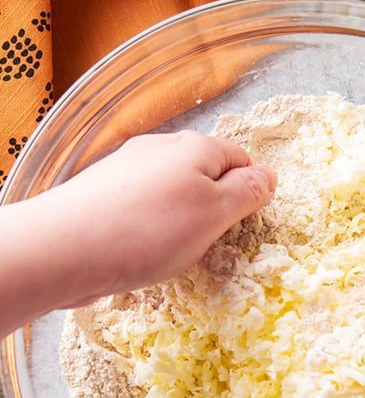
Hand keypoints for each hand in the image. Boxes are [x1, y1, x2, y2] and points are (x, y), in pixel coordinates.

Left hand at [0, 131, 275, 338]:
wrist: (62, 249)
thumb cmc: (150, 231)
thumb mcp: (215, 214)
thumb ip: (248, 192)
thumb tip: (269, 176)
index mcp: (195, 146)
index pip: (242, 159)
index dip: (249, 191)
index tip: (241, 224)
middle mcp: (159, 148)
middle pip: (205, 173)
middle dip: (214, 206)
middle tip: (209, 241)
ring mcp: (126, 168)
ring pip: (172, 191)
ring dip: (181, 218)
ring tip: (172, 250)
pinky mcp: (102, 193)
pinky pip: (142, 206)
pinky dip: (150, 227)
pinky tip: (140, 250)